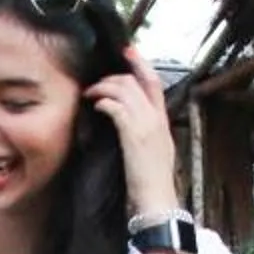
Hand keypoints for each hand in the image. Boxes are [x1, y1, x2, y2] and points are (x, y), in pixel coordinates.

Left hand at [87, 45, 180, 221]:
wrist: (157, 202)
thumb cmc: (151, 185)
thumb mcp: (151, 154)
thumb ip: (143, 136)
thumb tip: (126, 127)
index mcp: (163, 122)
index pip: (155, 83)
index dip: (141, 64)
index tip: (128, 51)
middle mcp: (157, 119)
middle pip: (137, 81)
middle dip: (114, 76)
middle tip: (96, 82)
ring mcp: (147, 125)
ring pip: (125, 90)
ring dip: (104, 88)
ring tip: (90, 95)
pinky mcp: (134, 135)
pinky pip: (117, 108)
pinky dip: (104, 103)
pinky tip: (95, 107)